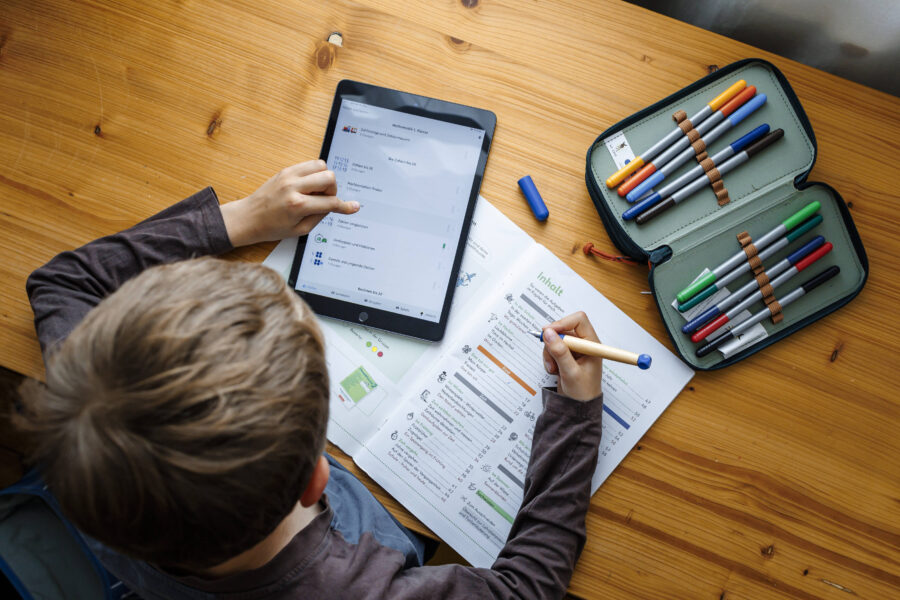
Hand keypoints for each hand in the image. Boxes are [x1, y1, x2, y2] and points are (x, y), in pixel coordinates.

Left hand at [221, 160, 359, 246]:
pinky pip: (309, 164)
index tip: (354, 207)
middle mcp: (293, 187)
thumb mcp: (300, 230)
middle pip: (329, 177)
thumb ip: (319, 216)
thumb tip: (334, 205)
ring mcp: (289, 175)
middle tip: (325, 199)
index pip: (330, 202)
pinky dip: (314, 173)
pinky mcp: (285, 170)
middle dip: (333, 189)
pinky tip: (308, 185)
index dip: (345, 206)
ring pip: (321, 165)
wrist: (248, 217)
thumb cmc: (272, 227)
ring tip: (316, 191)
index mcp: (297, 206)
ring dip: (324, 178)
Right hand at [542, 311, 603, 400]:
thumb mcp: (571, 372)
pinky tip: (554, 370)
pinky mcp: (565, 356)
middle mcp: (584, 344)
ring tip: (554, 368)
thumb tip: (549, 333)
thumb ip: (560, 352)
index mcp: (592, 344)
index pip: (578, 320)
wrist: (579, 407)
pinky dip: (549, 358)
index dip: (563, 323)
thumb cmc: (583, 393)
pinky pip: (551, 349)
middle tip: (550, 355)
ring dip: (549, 353)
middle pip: (563, 328)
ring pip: (555, 339)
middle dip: (553, 342)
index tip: (550, 332)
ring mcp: (574, 350)